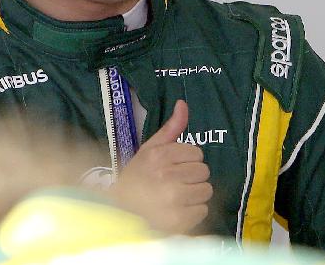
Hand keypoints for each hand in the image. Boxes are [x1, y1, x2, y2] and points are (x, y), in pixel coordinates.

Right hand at [109, 100, 211, 233]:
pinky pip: (202, 210)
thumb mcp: (150, 148)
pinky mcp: (177, 221)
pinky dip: (193, 212)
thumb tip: (183, 104)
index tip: (174, 167)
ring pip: (206, 191)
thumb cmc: (137, 177)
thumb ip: (171, 127)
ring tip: (177, 196)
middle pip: (204, 172)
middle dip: (192, 176)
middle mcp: (167, 177)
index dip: (188, 161)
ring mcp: (172, 200)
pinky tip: (177, 210)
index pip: (197, 154)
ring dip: (195, 194)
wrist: (119, 209)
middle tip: (175, 182)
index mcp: (160, 156)